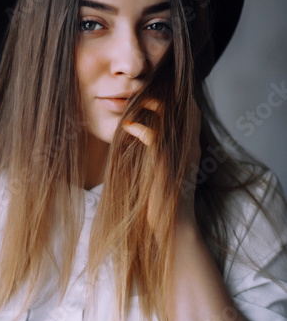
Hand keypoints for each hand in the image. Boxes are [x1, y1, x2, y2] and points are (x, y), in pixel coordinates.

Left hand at [122, 98, 201, 237]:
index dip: (179, 99)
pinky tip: (128, 127)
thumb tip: (148, 135)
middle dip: (164, 97)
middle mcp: (190, 148)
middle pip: (185, 109)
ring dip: (149, 107)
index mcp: (192, 148)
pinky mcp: (165, 165)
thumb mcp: (168, 170)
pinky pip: (153, 137)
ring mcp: (180, 155)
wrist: (173, 226)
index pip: (193, 114)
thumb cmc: (166, 198)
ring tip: (133, 104)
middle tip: (143, 94)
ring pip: (167, 118)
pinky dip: (139, 128)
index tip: (158, 93)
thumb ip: (163, 152)